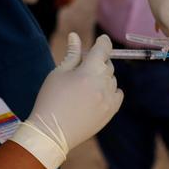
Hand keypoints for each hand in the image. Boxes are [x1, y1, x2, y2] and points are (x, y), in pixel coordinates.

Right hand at [9, 34, 122, 168]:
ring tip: (85, 86)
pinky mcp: (110, 112)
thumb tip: (75, 36)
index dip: (102, 42)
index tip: (100, 41)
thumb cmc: (51, 99)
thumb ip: (72, 54)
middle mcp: (102, 83)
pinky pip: (118, 94)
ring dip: (103, 77)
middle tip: (82, 68)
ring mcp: (108, 99)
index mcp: (89, 71)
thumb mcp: (58, 73)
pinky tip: (97, 94)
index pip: (104, 48)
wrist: (51, 132)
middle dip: (98, 61)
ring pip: (112, 79)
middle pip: (107, 64)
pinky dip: (110, 90)